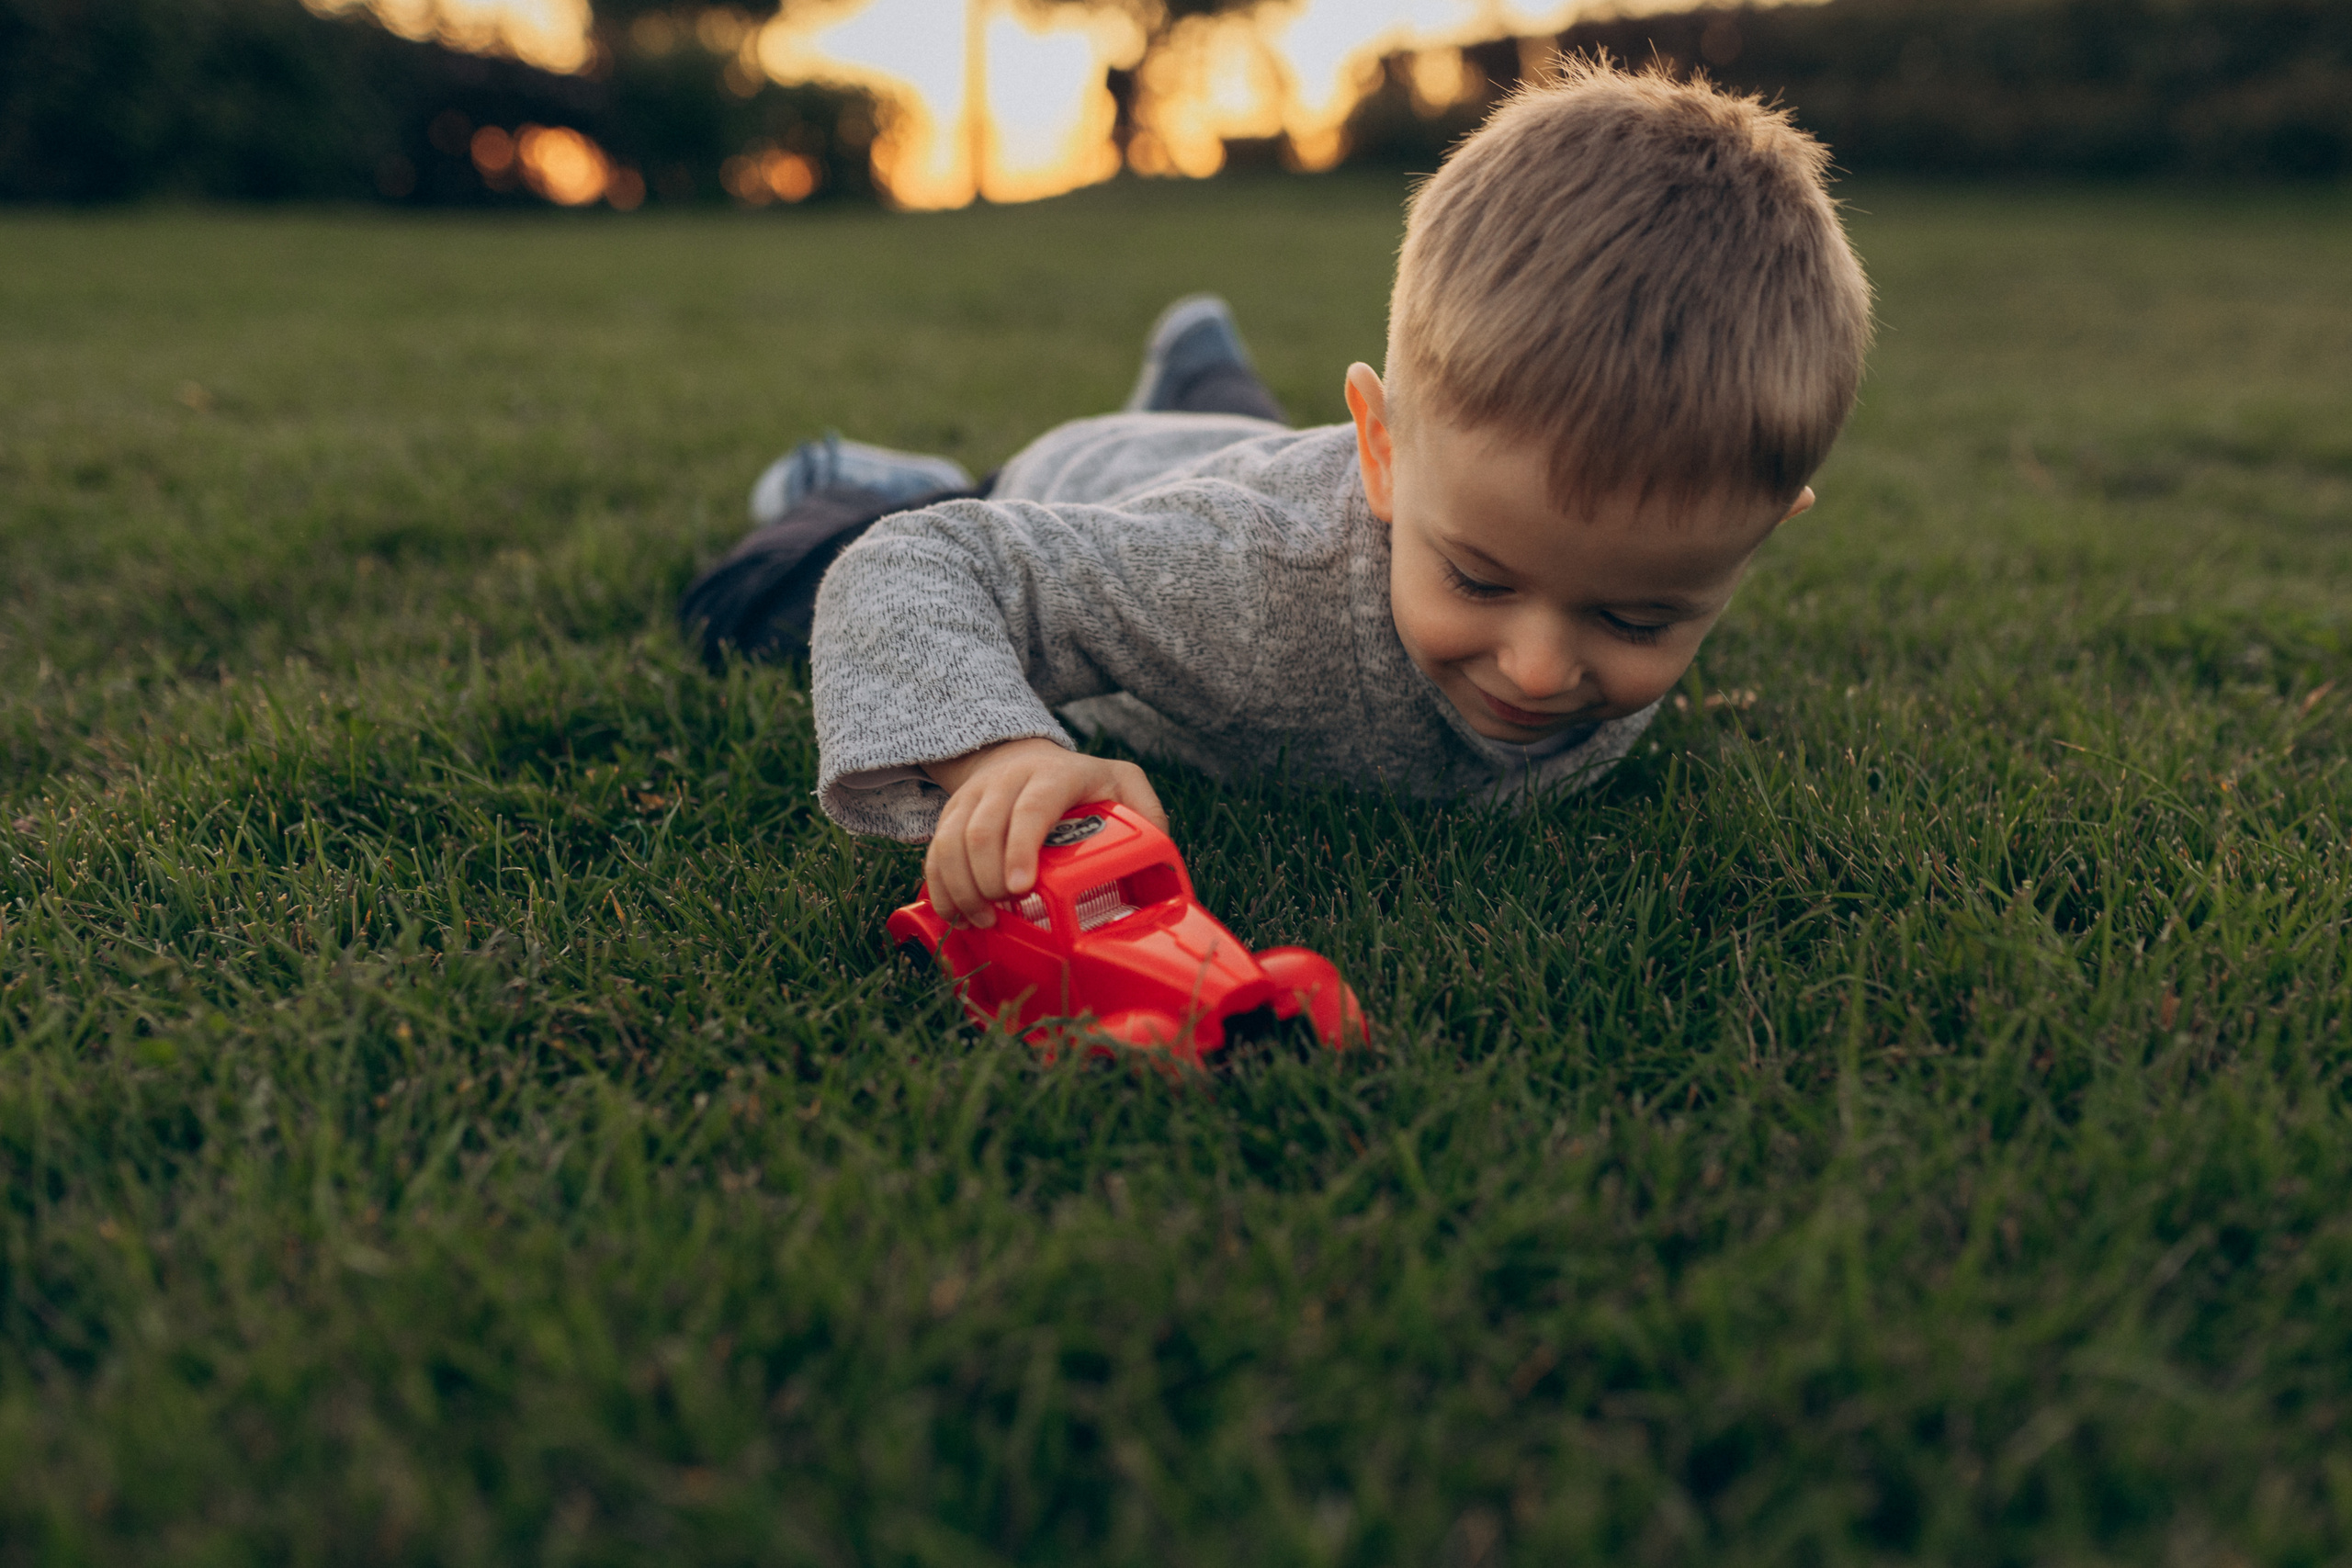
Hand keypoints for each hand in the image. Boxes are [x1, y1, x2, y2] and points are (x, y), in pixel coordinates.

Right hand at [919, 738, 1167, 927]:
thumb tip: (1157, 852)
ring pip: (951, 841)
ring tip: (983, 920)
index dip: (1021, 848)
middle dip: (987, 880)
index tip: (1021, 888)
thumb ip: (1147, 811)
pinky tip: (957, 914)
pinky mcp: (951, 812)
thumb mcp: (1122, 783)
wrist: (1023, 757)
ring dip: (962, 888)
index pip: (1032, 808)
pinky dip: (940, 887)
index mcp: (1055, 775)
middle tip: (1003, 913)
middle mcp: (1008, 780)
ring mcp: (975, 795)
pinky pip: (934, 851)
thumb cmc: (1082, 783)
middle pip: (983, 829)